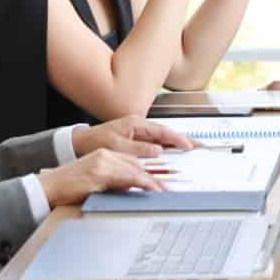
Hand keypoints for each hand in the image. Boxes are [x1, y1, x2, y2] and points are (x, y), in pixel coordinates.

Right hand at [39, 149, 168, 207]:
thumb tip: (132, 190)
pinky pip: (125, 176)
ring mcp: (102, 162)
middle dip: (155, 176)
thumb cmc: (69, 188)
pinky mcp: (98, 172)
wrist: (47, 188)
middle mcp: (105, 155)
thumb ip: (114, 183)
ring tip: (163, 191)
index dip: (150, 171)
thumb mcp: (97, 183)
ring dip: (151, 181)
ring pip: (134, 169)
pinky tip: (150, 188)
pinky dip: (140, 182)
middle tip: (169, 189)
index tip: (163, 182)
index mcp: (105, 155)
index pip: (133, 161)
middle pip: (137, 163)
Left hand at [77, 116, 195, 157]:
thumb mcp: (116, 146)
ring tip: (192, 151)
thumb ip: (138, 149)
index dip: (178, 139)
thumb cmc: (94, 141)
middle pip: (166, 133)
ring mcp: (137, 132)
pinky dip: (166, 149)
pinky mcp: (135, 140)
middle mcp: (139, 126)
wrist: (79, 143)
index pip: (162, 131)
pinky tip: (173, 155)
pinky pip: (155, 144)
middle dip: (183, 140)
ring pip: (162, 139)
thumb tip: (158, 151)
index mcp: (135, 123)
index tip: (189, 146)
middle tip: (200, 146)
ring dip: (176, 145)